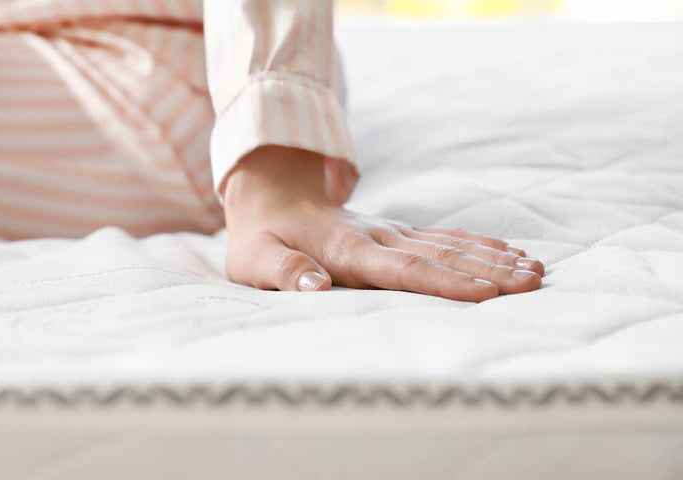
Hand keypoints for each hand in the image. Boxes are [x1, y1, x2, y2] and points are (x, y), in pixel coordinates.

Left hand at [223, 146, 543, 301]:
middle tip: (534, 283)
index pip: (404, 270)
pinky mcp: (396, 231)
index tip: (486, 294)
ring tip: (536, 270)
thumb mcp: (257, 260)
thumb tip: (315, 287)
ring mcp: (390, 231)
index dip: (445, 283)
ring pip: (450, 244)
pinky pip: (444, 236)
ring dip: (494, 257)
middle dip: (489, 271)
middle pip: (440, 256)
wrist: (270, 195)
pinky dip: (479, 244)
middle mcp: (377, 237)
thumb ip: (286, 273)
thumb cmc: (260, 240)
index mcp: (346, 249)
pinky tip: (510, 251)